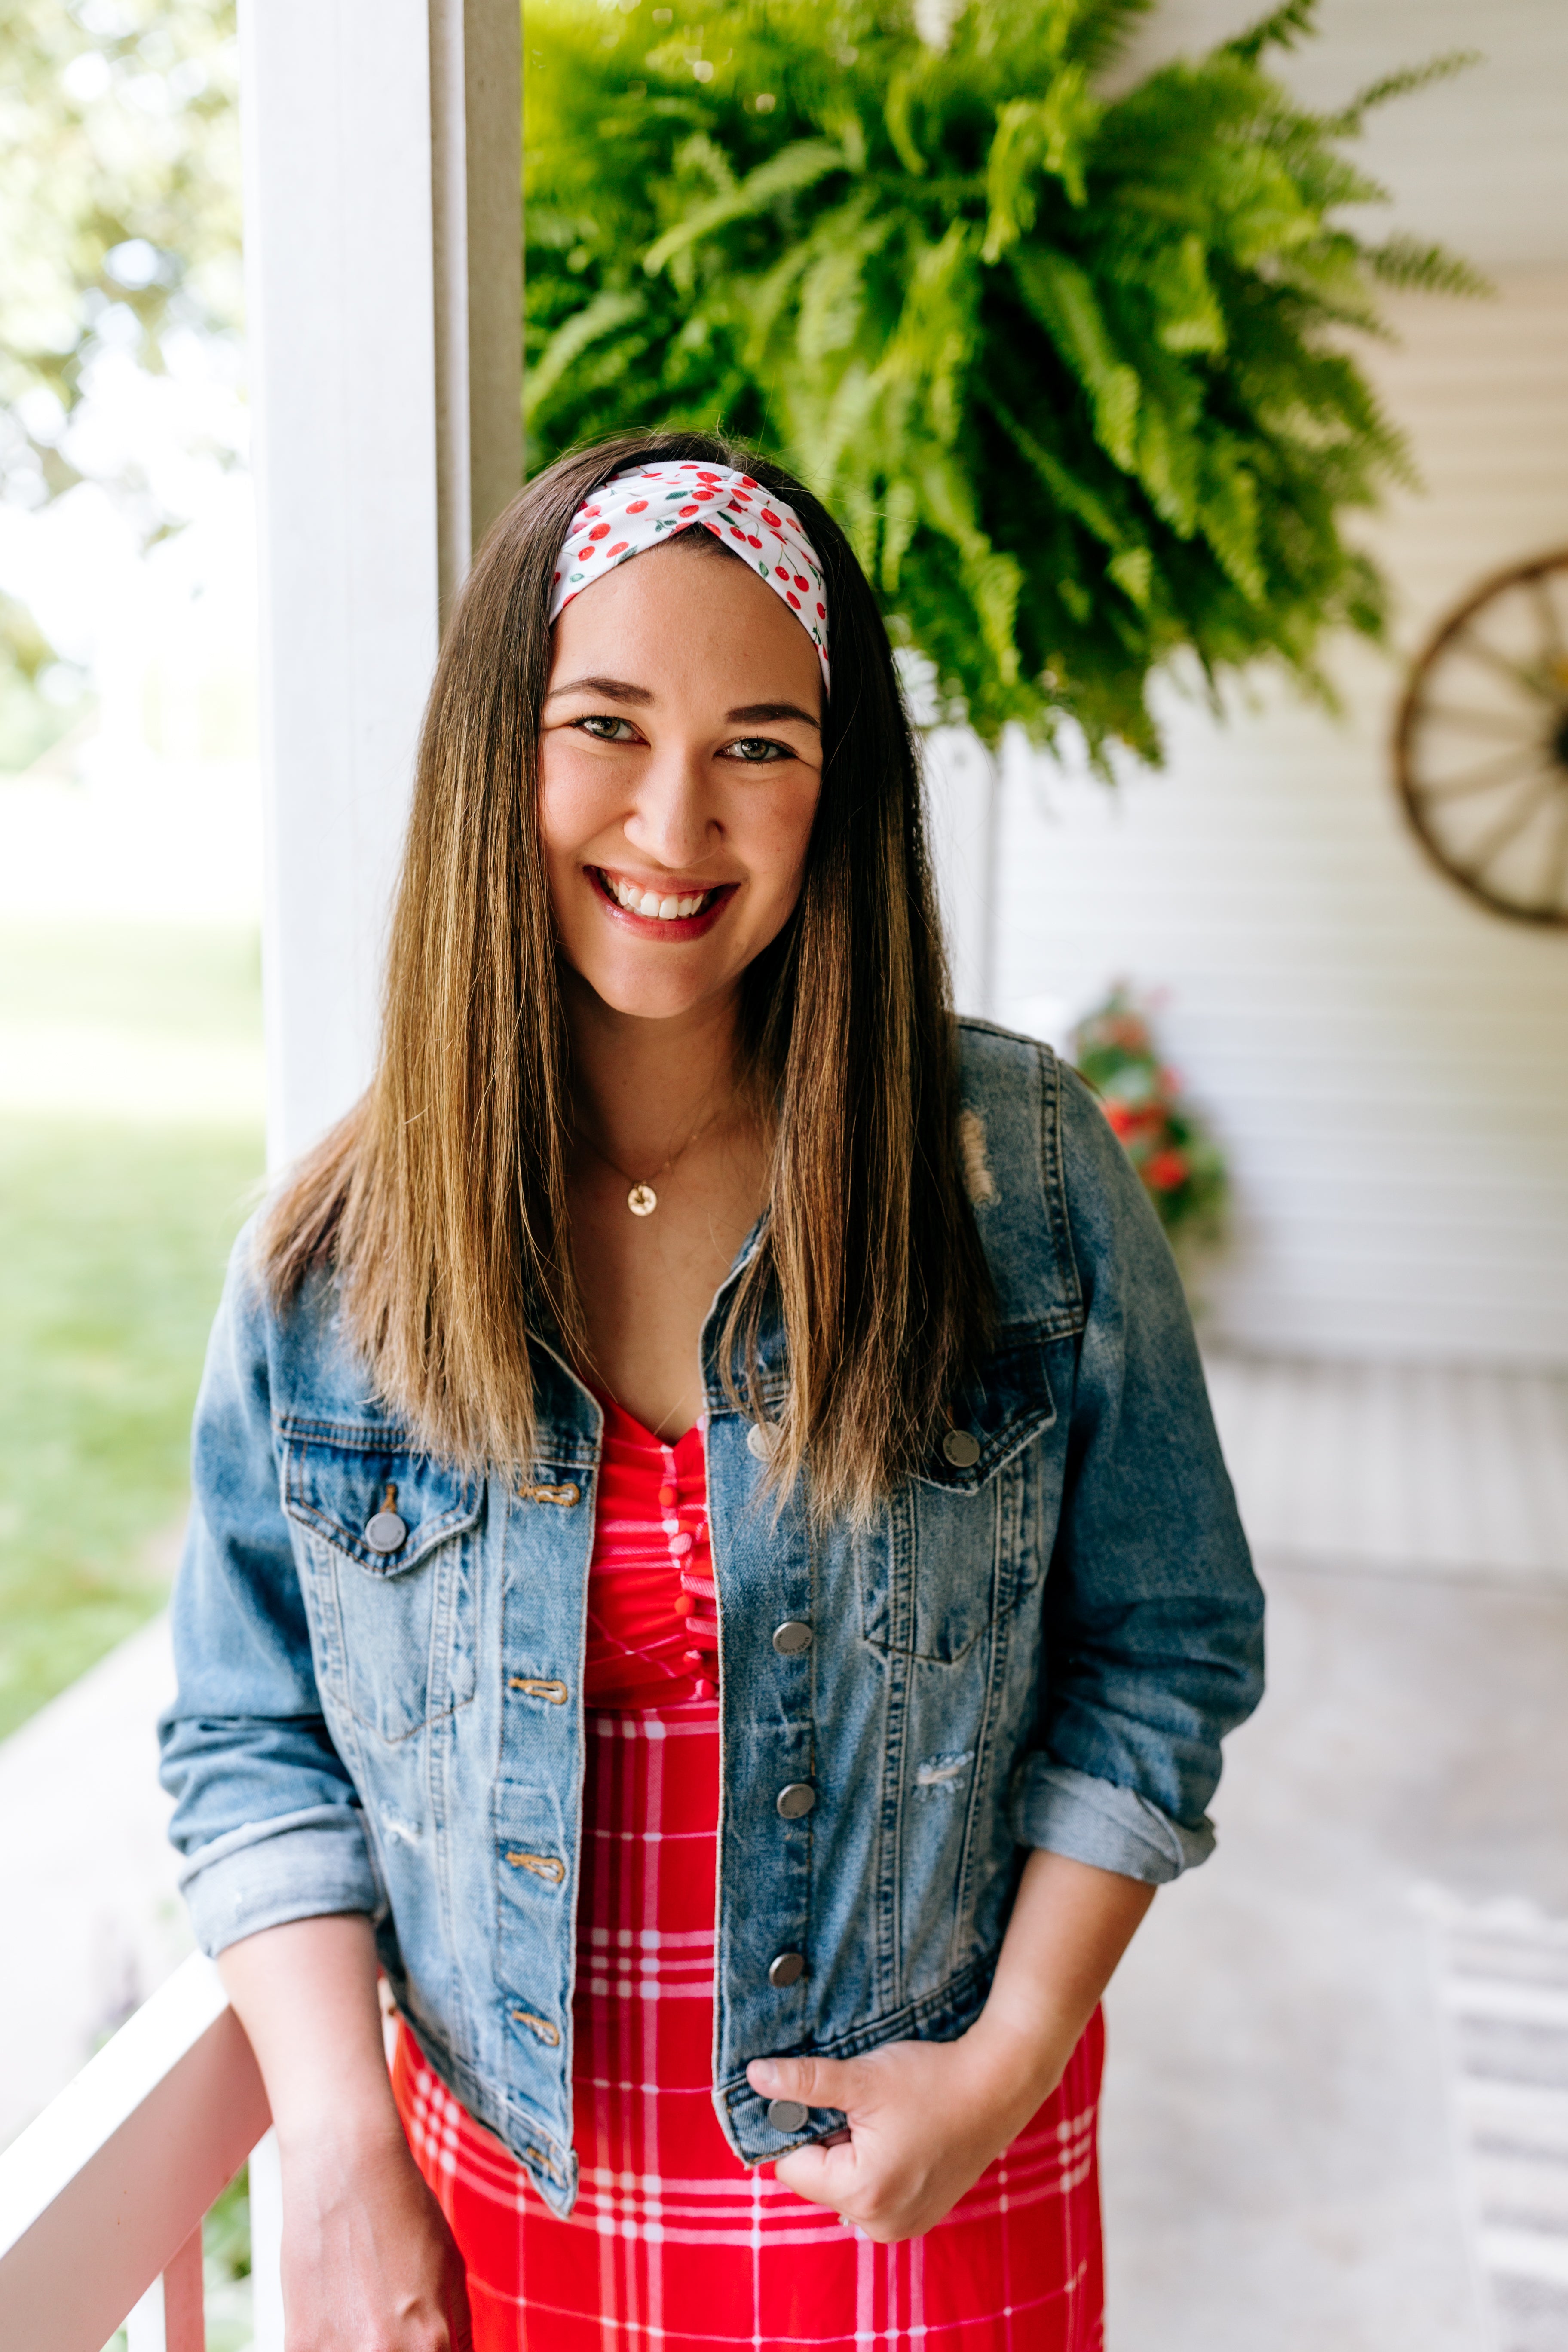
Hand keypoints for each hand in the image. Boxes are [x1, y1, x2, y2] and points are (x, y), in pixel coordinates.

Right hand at [278, 2123, 472, 2350]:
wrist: (346, 2169)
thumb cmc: (404, 2211)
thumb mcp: (452, 2272)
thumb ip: (457, 2332)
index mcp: (433, 2343)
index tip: (425, 2340)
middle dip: (401, 2348)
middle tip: (389, 2320)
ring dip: (361, 2345)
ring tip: (363, 2312)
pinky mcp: (298, 2345)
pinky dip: (331, 2343)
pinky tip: (336, 2313)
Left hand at [746, 2015, 1060, 2244]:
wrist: (997, 2086)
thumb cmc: (932, 2080)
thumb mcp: (862, 2077)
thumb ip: (804, 2082)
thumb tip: (755, 2077)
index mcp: (863, 2194)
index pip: (792, 2167)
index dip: (799, 2127)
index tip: (828, 2099)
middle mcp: (880, 2224)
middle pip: (818, 2180)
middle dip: (827, 2141)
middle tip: (862, 2107)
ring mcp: (903, 2225)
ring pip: (845, 2185)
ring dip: (851, 2152)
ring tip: (885, 2120)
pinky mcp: (919, 2216)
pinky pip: (873, 2193)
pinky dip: (875, 2164)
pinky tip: (900, 2134)